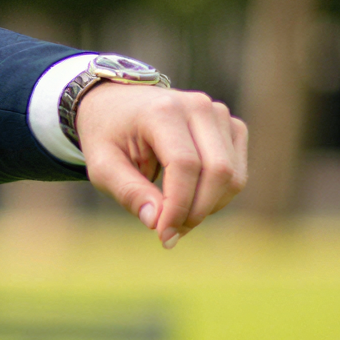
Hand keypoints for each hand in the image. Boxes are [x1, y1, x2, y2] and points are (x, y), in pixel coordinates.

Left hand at [75, 81, 247, 246]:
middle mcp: (198, 107)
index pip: (185, 165)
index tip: (163, 234)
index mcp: (163, 110)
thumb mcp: (102, 165)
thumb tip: (156, 222)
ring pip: (232, 175)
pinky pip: (237, 172)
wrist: (117, 104)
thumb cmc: (107, 136)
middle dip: (196, 212)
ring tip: (175, 220)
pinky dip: (217, 196)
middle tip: (170, 235)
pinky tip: (189, 202)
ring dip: (207, 207)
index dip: (179, 205)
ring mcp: (219, 114)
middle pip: (217, 171)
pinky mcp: (231, 126)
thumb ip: (128, 192)